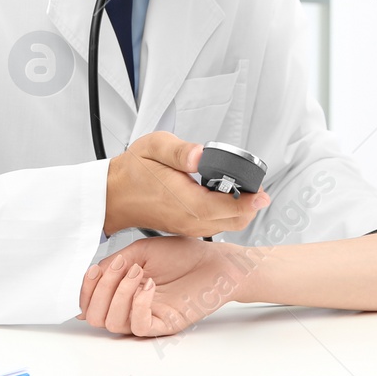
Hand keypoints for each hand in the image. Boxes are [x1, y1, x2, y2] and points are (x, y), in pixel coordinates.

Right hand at [78, 237, 248, 335]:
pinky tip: (149, 286)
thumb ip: (115, 263)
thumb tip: (93, 275)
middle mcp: (131, 307)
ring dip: (120, 294)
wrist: (215, 260)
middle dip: (100, 290)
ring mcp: (147, 316)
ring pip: (113, 323)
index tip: (96, 269)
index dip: (86, 289)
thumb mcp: (141, 250)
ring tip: (138, 272)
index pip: (90, 302)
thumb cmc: (182, 254)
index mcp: (123, 290)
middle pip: (95, 317)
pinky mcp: (164, 323)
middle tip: (120, 267)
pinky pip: (138, 326)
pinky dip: (137, 304)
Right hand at [104, 131, 269, 236]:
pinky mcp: (186, 228)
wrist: (113, 195)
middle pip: (234, 221)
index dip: (248, 201)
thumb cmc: (132, 171)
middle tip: (257, 186)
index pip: (226, 208)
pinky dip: (228, 215)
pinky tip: (226, 198)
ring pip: (227, 225)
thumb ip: (179, 151)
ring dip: (240, 211)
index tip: (263, 193)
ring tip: (245, 190)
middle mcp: (189, 219)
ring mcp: (188, 227)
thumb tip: (200, 154)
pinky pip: (215, 226)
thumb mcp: (153, 147)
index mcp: (185, 201)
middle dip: (250, 205)